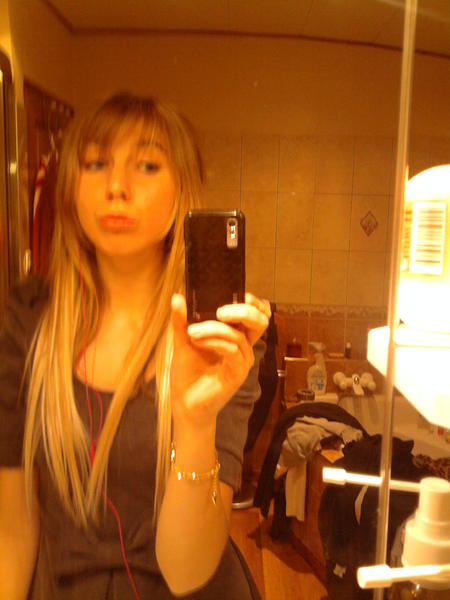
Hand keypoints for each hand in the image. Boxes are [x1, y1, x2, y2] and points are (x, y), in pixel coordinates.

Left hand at [170, 293, 269, 428]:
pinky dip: (214, 342)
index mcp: (235, 335)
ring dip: (214, 328)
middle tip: (220, 310)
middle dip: (243, 309)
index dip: (252, 301)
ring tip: (191, 332)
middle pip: (260, 320)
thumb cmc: (188, 372)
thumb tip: (178, 297)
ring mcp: (242, 360)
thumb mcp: (183, 340)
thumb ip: (182, 320)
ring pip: (239, 335)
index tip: (237, 293)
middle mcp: (243, 346)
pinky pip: (232, 350)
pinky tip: (197, 341)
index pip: (256, 313)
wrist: (184, 401)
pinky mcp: (237, 373)